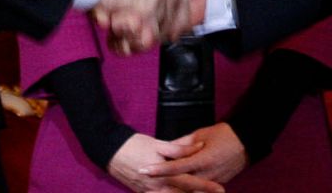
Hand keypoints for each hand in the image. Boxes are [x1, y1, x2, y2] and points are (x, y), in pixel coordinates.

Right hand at [109, 132, 224, 192]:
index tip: (220, 189)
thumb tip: (199, 146)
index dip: (206, 186)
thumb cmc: (135, 144)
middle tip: (216, 192)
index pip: (190, 182)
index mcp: (164, 173)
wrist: (110, 152)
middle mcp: (158, 187)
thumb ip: (180, 148)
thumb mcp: (158, 143)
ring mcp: (150, 192)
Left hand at [140, 122, 247, 185]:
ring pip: (188, 191)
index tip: (144, 170)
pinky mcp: (216, 184)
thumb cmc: (224, 134)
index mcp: (203, 159)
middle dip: (161, 184)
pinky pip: (197, 191)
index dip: (158, 169)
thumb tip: (165, 148)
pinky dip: (185, 190)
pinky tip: (174, 188)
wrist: (247, 142)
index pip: (176, 167)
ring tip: (154, 187)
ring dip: (172, 189)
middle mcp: (207, 174)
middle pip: (180, 184)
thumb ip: (182, 144)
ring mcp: (212, 181)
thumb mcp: (201, 134)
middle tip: (143, 181)